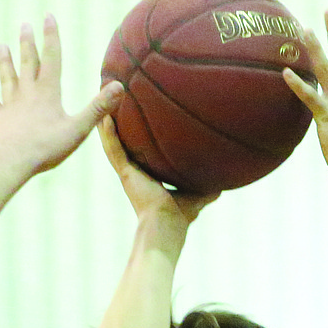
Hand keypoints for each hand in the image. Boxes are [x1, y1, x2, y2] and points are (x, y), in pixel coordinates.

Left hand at [0, 14, 122, 178]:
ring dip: (5, 62)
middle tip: (24, 25)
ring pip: (7, 78)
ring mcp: (10, 107)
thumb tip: (119, 87)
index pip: (51, 58)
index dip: (51, 36)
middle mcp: (27, 94)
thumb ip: (98, 108)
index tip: (48, 16)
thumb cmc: (46, 147)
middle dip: (27, 44)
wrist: (11, 161)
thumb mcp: (78, 129)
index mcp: (48, 92)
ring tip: (1, 46)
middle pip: (27, 63)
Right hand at [98, 115, 219, 226]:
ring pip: (114, 143)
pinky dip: (108, 134)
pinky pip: (114, 149)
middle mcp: (134, 173)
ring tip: (102, 101)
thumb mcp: (197, 193)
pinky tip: (103, 116)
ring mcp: (128, 172)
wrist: (167, 227)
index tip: (137, 116)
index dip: (138, 136)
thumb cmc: (180, 217)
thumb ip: (207, 183)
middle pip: (124, 143)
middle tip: (112, 103)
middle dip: (118, 124)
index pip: (141, 151)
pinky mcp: (125, 173)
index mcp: (147, 177)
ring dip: (107, 124)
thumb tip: (224, 179)